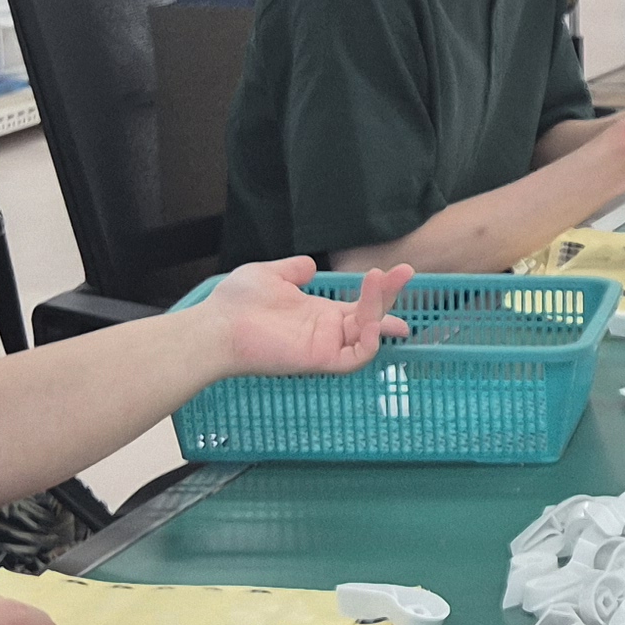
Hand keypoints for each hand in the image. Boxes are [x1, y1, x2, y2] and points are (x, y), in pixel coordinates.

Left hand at [199, 255, 413, 375]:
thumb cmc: (236, 303)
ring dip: (380, 308)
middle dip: (389, 296)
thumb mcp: (269, 274)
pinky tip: (371, 319)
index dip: (381, 292)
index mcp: (318, 314)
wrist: (217, 325)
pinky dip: (369, 342)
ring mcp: (324, 346)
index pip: (359, 307)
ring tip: (380, 279)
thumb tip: (310, 265)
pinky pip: (355, 357)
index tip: (401, 272)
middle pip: (370, 318)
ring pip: (367, 334)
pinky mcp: (318, 360)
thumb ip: (293, 270)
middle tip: (407, 271)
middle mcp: (326, 332)